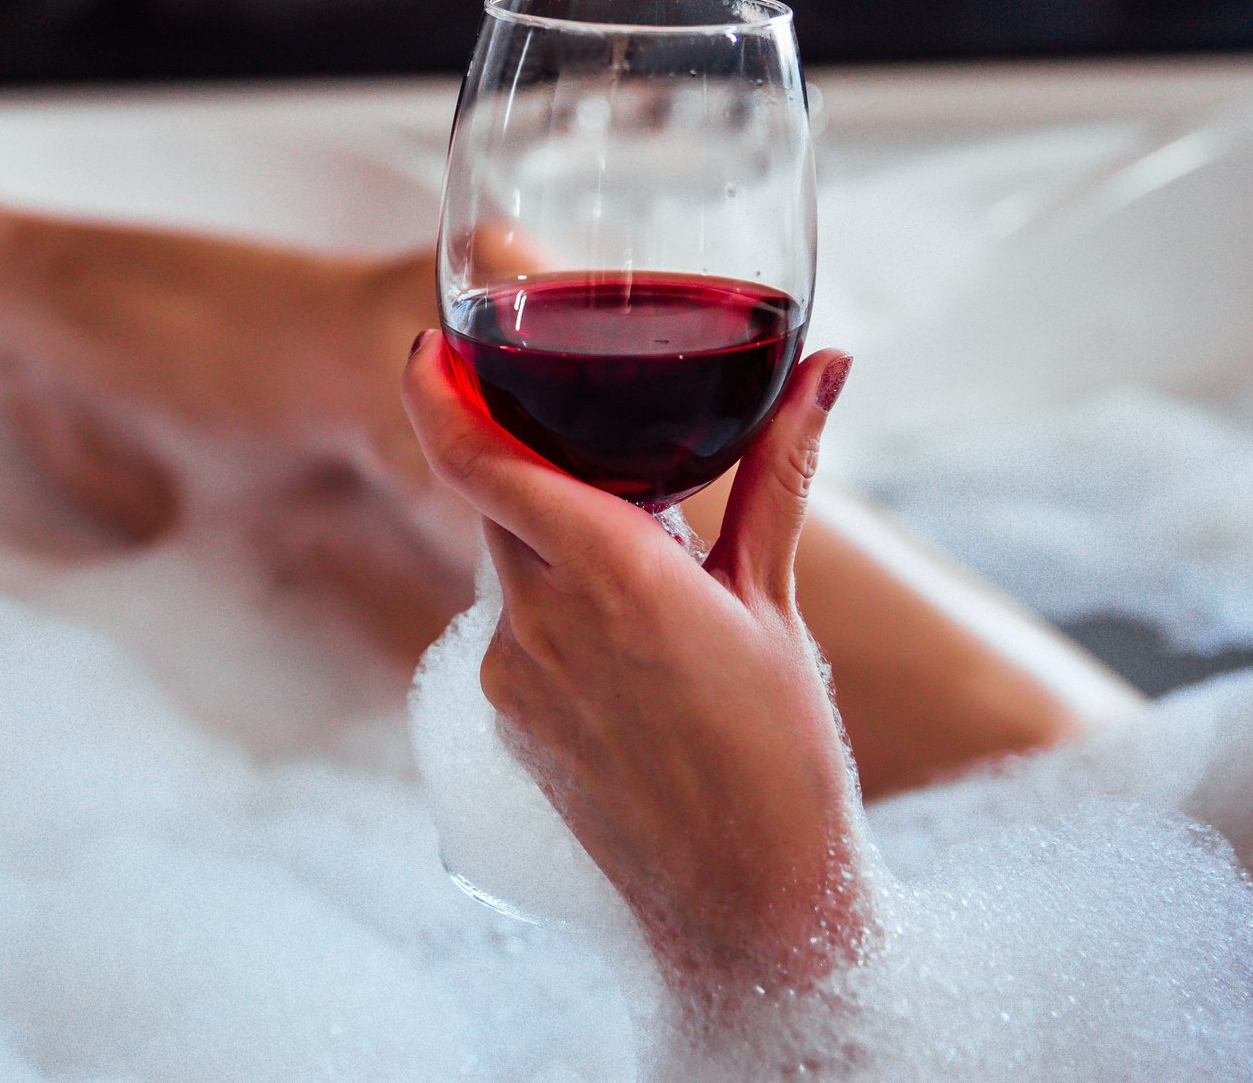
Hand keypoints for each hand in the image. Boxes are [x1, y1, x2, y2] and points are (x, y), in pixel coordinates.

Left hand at [401, 335, 866, 1003]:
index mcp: (611, 575)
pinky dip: (557, 612)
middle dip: (532, 462)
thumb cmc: (781, 755)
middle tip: (597, 452)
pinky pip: (514, 631)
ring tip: (652, 584)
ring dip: (558, 546)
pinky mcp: (502, 722)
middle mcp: (539, 621)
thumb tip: (823, 366)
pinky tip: (631, 655)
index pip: (481, 460)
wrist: (748, 908)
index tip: (429, 344)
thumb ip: (779, 473)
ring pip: (510, 566)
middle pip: (498, 499)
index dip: (438, 391)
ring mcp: (510, 678)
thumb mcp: (779, 604)